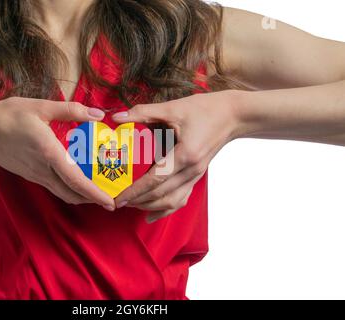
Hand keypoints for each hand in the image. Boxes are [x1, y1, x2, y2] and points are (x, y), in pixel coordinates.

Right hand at [0, 97, 114, 209]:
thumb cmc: (8, 116)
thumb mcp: (40, 107)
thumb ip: (71, 110)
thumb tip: (97, 114)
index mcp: (49, 153)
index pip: (76, 181)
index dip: (95, 194)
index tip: (110, 202)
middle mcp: (43, 169)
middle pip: (72, 193)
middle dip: (93, 200)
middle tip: (111, 199)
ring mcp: (36, 175)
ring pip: (63, 193)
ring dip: (82, 196)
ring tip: (98, 192)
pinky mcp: (31, 175)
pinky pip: (55, 187)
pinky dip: (70, 190)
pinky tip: (77, 181)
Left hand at [112, 90, 241, 221]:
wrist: (233, 115)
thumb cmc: (204, 109)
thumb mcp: (172, 108)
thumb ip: (143, 113)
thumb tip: (117, 117)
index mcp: (185, 155)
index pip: (155, 180)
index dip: (135, 191)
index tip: (118, 199)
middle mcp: (192, 170)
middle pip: (161, 194)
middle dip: (137, 201)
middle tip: (116, 202)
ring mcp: (196, 176)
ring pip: (172, 201)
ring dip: (150, 206)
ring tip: (131, 205)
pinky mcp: (197, 176)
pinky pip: (181, 198)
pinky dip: (165, 209)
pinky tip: (151, 215)